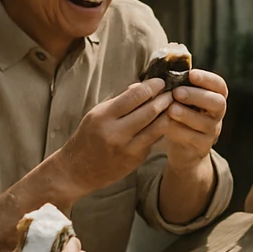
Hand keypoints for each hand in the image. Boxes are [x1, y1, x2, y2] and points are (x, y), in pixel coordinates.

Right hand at [58, 81, 173, 195]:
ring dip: (168, 113)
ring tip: (174, 105)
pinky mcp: (137, 159)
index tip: (160, 81)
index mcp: (103, 117)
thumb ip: (121, 99)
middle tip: (172, 92)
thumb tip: (143, 85)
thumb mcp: (98, 113)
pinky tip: (165, 120)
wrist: (79, 169)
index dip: (151, 86)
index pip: (134, 96)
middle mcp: (116, 133)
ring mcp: (128, 148)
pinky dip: (161, 128)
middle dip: (165, 98)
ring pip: (158, 126)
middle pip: (150, 111)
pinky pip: (154, 139)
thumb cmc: (89, 136)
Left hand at [160, 69, 227, 171]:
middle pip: (217, 103)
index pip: (219, 85)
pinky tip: (166, 126)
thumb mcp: (174, 102)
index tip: (191, 74)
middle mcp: (216, 114)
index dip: (207, 79)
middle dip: (198, 96)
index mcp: (213, 97)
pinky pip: (194, 138)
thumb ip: (162, 91)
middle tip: (177, 92)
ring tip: (171, 109)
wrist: (182, 149)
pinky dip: (179, 131)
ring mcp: (212, 131)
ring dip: (187, 114)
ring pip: (206, 122)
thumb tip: (135, 86)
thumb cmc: (178, 117)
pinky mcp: (203, 147)